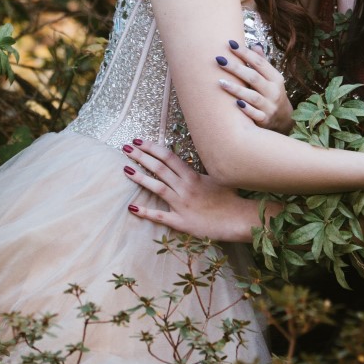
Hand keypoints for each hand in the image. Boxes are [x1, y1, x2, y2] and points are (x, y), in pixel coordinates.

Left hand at [122, 141, 262, 242]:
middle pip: (159, 168)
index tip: (139, 141)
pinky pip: (160, 216)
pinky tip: (131, 207)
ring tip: (125, 168)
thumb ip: (198, 170)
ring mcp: (182, 205)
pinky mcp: (181, 222)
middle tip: (126, 147)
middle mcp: (185, 187)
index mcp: (193, 175)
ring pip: (157, 187)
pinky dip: (145, 212)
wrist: (238, 219)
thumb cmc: (229, 198)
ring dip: (140, 178)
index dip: (152, 148)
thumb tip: (185, 160)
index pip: (168, 157)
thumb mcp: (215, 177)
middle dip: (141, 156)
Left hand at [215, 40, 293, 132]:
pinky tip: (235, 103)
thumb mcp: (271, 77)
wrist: (283, 119)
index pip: (259, 63)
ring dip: (236, 89)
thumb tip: (255, 45)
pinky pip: (255, 115)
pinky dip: (246, 109)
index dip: (245, 53)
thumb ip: (262, 63)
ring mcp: (269, 106)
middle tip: (220, 60)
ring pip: (252, 97)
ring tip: (220, 81)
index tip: (230, 44)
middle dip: (236, 68)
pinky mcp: (264, 120)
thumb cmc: (271, 92)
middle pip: (254, 77)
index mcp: (275, 78)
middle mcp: (273, 91)